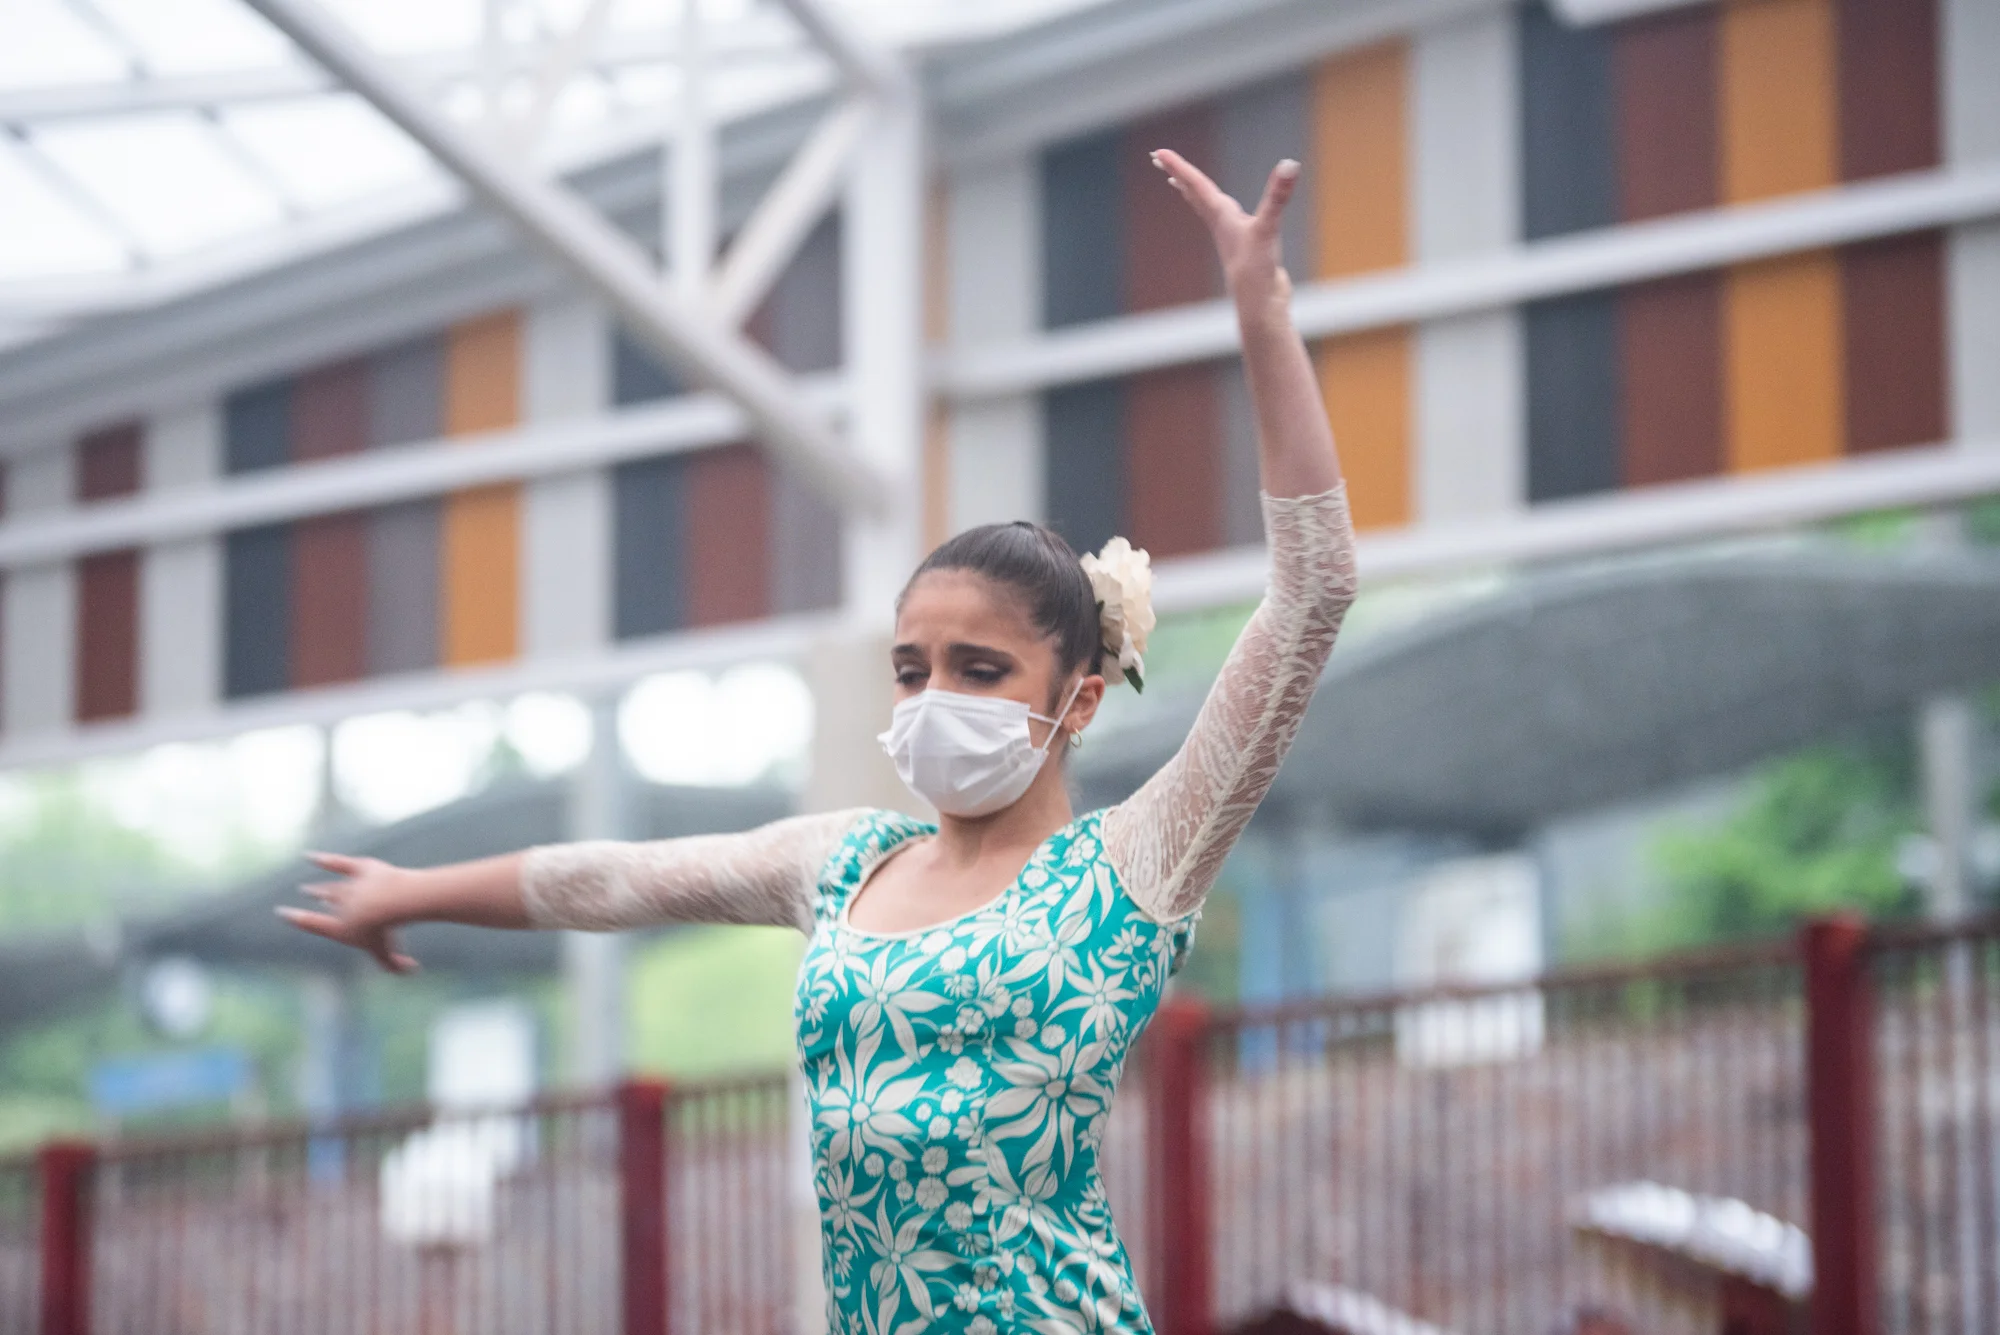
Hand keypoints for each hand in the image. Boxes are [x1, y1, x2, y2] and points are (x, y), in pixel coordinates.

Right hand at [279, 852, 421, 973]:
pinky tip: (311, 857)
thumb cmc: (384, 930)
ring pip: (331, 887)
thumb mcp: (387, 952)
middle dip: (316, 897)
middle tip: (306, 892)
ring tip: (309, 888)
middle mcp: (338, 906)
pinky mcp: (359, 868)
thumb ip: (396, 965)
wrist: (386, 901)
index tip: (282, 912)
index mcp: (339, 928)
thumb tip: (412, 969)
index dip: (298, 919)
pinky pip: (339, 864)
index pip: (314, 924)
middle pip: (326, 901)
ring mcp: (348, 886)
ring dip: (321, 888)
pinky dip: (325, 861)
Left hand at [1151, 149, 1299, 315]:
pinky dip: (1218, 211)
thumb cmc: (1257, 270)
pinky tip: (1225, 215)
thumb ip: (1277, 197)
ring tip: (1180, 183)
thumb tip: (1290, 164)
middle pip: (1194, 194)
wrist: (1261, 305)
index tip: (1158, 152)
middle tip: (1157, 159)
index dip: (1179, 166)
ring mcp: (1231, 236)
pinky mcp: (1243, 246)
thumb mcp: (1267, 229)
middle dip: (1179, 175)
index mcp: (1222, 216)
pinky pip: (1225, 221)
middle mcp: (1221, 224)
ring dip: (1192, 193)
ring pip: (1206, 208)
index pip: (1196, 185)